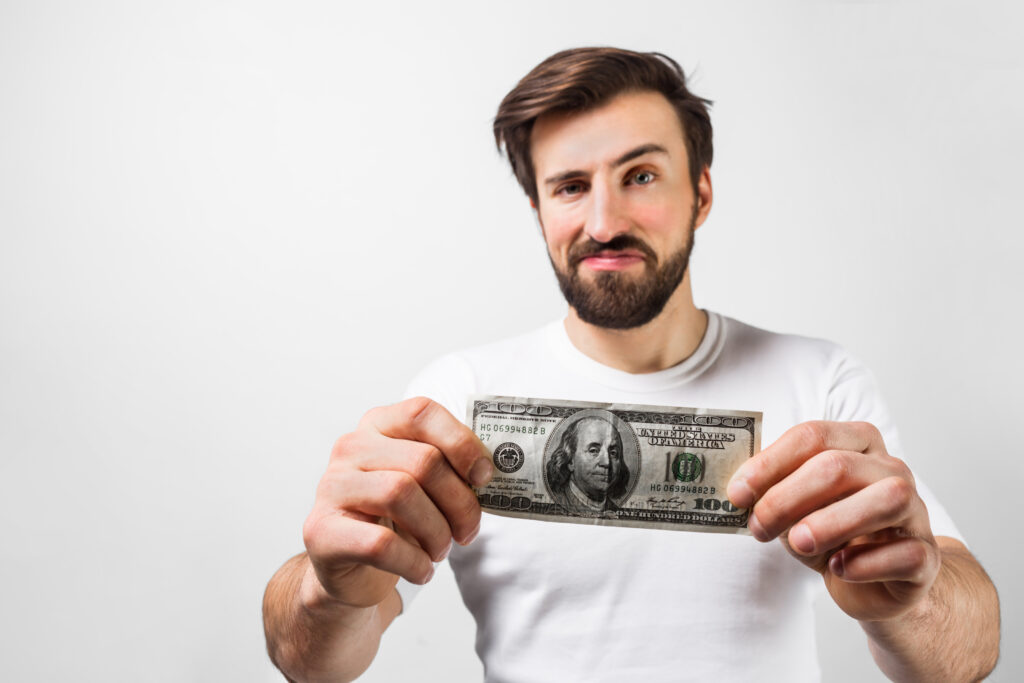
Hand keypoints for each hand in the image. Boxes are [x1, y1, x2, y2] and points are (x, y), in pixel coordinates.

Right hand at [302, 397, 493, 609]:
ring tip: (440, 550)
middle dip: (459, 502)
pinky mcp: (321, 531)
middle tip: (468, 531)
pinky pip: (381, 543)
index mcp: (378, 425)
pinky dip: (414, 562)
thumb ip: (449, 468)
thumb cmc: (396, 520)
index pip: (422, 413)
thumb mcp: (423, 484)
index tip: (484, 477)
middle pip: (422, 461)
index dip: (461, 442)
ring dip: (436, 532)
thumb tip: (488, 471)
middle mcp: (350, 448)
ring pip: (401, 494)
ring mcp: (331, 487)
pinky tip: (422, 570)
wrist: (350, 569)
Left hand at [727, 421, 940, 620]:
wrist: (877, 582)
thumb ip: (774, 493)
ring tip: (797, 543)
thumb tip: (739, 491)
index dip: (769, 463)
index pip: (812, 436)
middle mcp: (890, 469)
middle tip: (758, 526)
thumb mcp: (796, 508)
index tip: (736, 492)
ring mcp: (915, 510)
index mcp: (857, 444)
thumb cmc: (831, 534)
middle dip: (787, 497)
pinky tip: (839, 569)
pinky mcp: (926, 556)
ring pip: (886, 499)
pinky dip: (866, 563)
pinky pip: (906, 553)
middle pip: (838, 466)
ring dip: (832, 522)